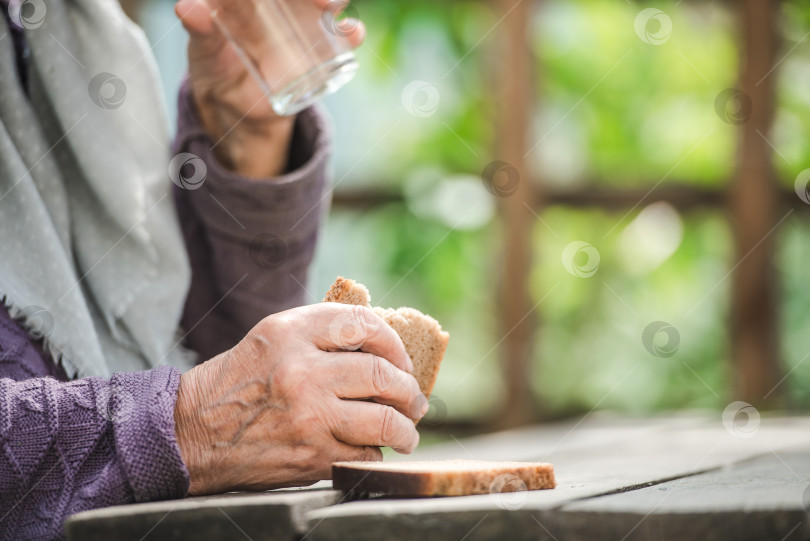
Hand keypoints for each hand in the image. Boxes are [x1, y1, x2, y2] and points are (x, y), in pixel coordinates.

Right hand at [174, 303, 427, 494]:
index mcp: (292, 332)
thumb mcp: (271, 338)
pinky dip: (376, 454)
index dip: (395, 344)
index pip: (365, 325)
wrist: (192, 432)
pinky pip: (364, 455)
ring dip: (406, 430)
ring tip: (408, 432)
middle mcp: (302, 370)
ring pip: (384, 421)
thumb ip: (320, 334)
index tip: (402, 361)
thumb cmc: (237, 381)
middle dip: (409, 391)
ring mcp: (308, 415)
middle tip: (414, 400)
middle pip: (383, 376)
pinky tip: (372, 450)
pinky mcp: (309, 455)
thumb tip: (381, 344)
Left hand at [175, 0, 364, 178]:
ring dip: (334, 2)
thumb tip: (187, 8)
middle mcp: (282, 4)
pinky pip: (339, 36)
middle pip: (305, 0)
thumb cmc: (215, 67)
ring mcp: (303, 24)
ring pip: (325, 6)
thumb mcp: (204, 50)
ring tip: (334, 5)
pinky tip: (354, 33)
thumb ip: (199, 30)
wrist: (237, 106)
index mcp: (253, 3)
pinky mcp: (318, 50)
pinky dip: (350, 33)